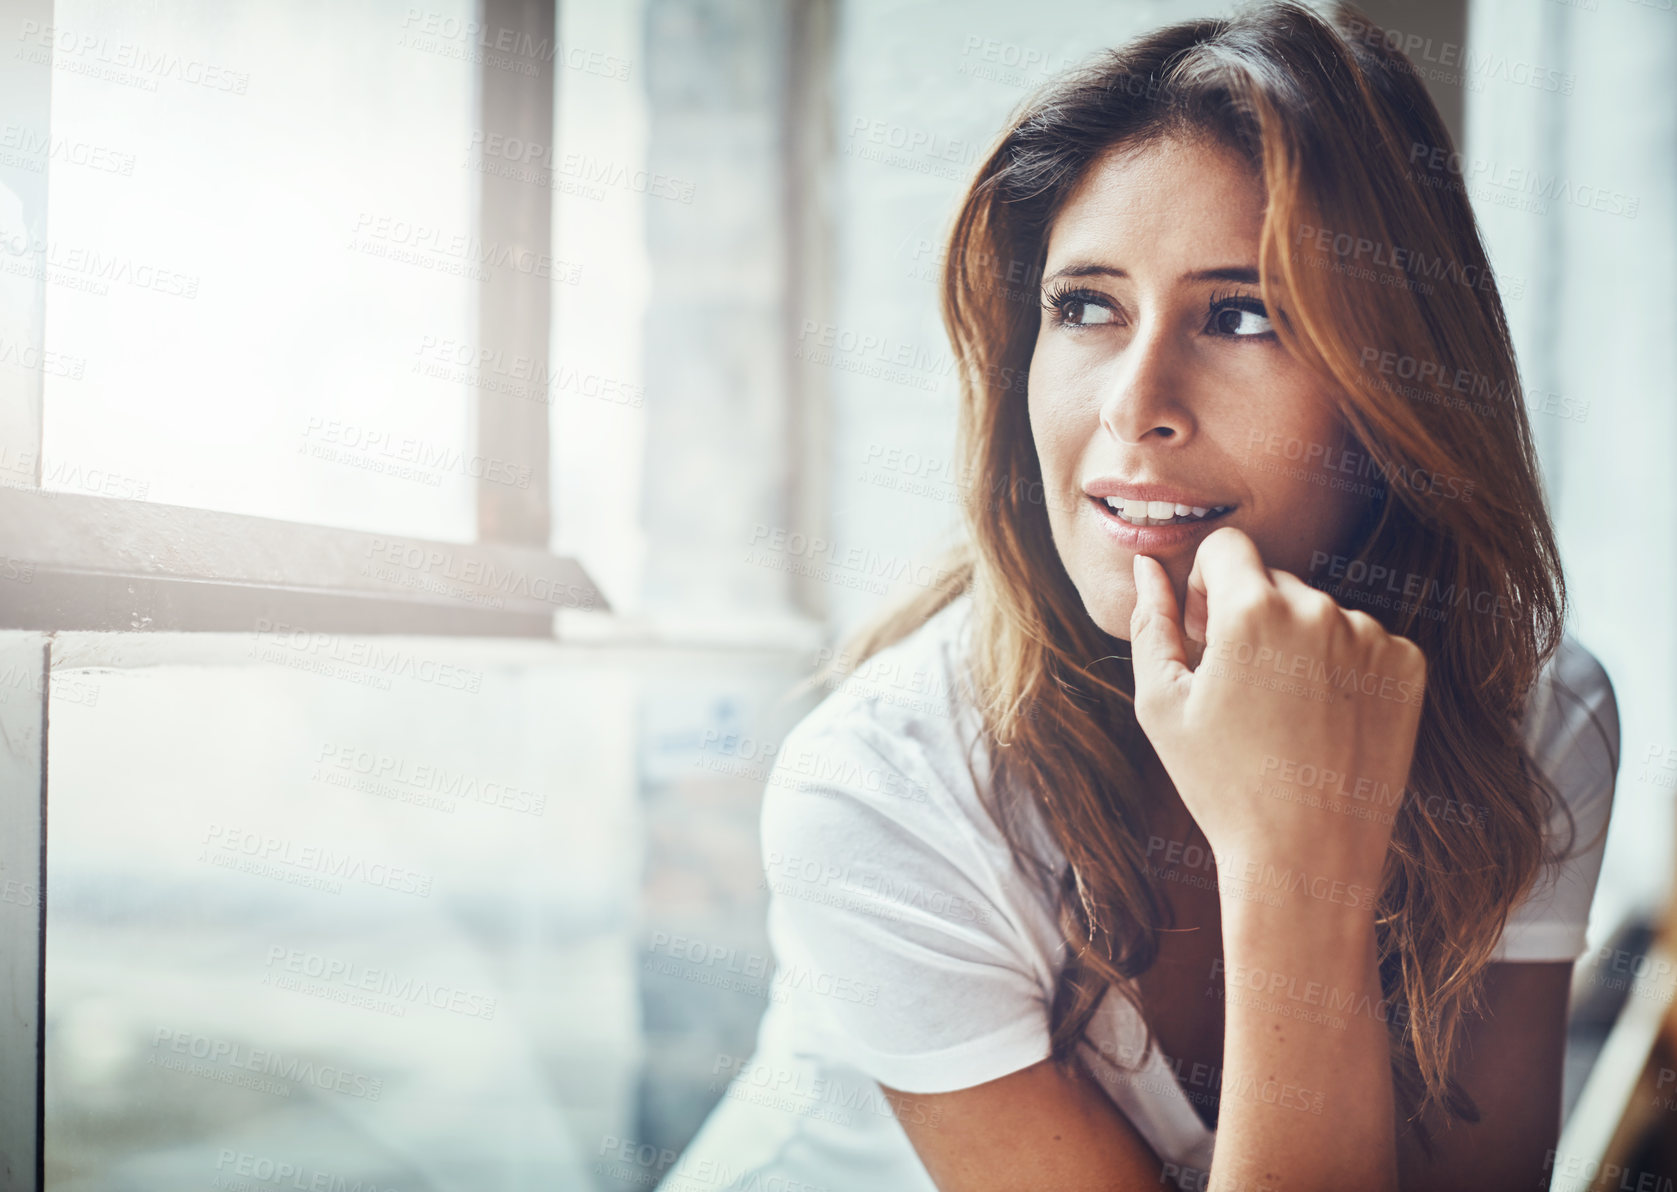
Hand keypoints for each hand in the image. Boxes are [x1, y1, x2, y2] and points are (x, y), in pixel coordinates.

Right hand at [1128, 526, 1426, 890]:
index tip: (1205, 631)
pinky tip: (1325, 721)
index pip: (1227, 547)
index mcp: (1251, 610)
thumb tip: (1147, 566)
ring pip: (1319, 612)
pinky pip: (1363, 642)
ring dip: (1298, 643)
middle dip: (1250, 616)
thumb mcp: (1161, 704)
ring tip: (1285, 715)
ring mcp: (1371, 636)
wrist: (1307, 856)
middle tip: (1240, 689)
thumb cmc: (1222, 784)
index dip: (1205, 584)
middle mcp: (1319, 608)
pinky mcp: (1408, 666)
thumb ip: (1151, 622)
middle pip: (1273, 580)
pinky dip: (1343, 668)